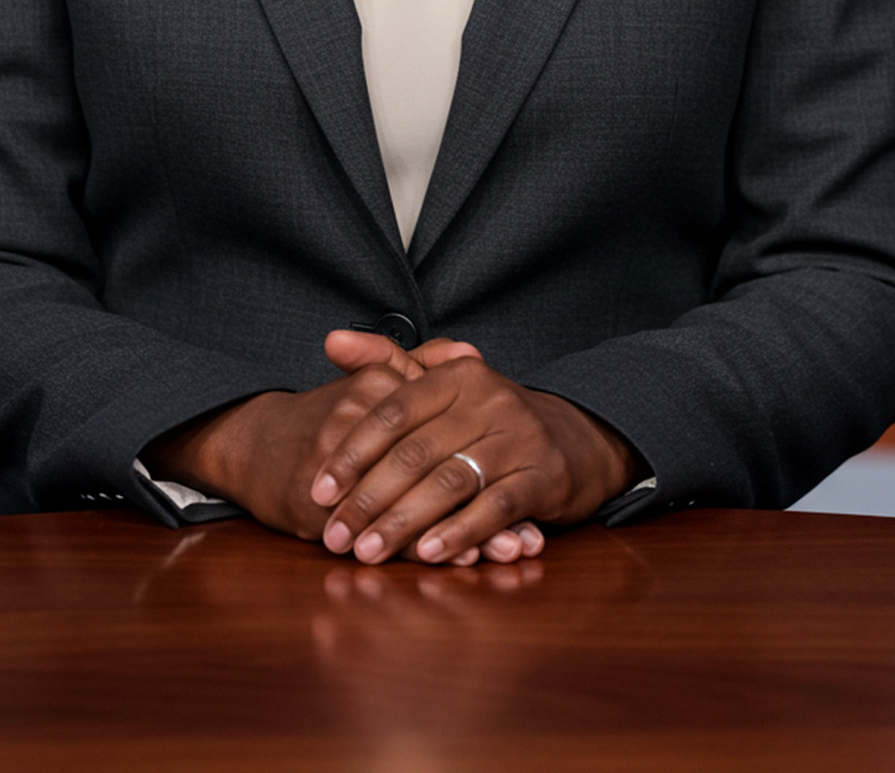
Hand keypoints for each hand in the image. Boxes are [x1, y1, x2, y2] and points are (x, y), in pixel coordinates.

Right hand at [145, 331, 531, 553]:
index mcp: (377, 388)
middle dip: (483, 509)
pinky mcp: (318, 505)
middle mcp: (357, 423)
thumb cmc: (331, 418)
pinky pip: (374, 531)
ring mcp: (336, 467)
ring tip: (504, 555)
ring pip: (409, 506)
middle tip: (525, 535)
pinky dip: (418, 550)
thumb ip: (421, 363)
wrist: (261, 444)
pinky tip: (454, 563)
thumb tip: (470, 351)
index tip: (528, 485)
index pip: (443, 432)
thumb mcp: (374, 381)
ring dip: (460, 536)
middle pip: (434, 471)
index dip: (487, 460)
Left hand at [308, 352, 639, 566]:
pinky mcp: (545, 476)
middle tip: (334, 536)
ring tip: (367, 552)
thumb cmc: (491, 418)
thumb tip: (330, 340)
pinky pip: (496, 507)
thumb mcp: (444, 383)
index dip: (352, 451)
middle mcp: (490, 399)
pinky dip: (459, 532)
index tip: (319, 489)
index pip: (393, 410)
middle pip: (415, 452)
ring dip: (403, 522)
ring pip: (450, 482)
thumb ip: (386, 361)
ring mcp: (520, 438)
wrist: (575, 439)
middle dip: (368, 498)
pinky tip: (427, 554)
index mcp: (458, 375)